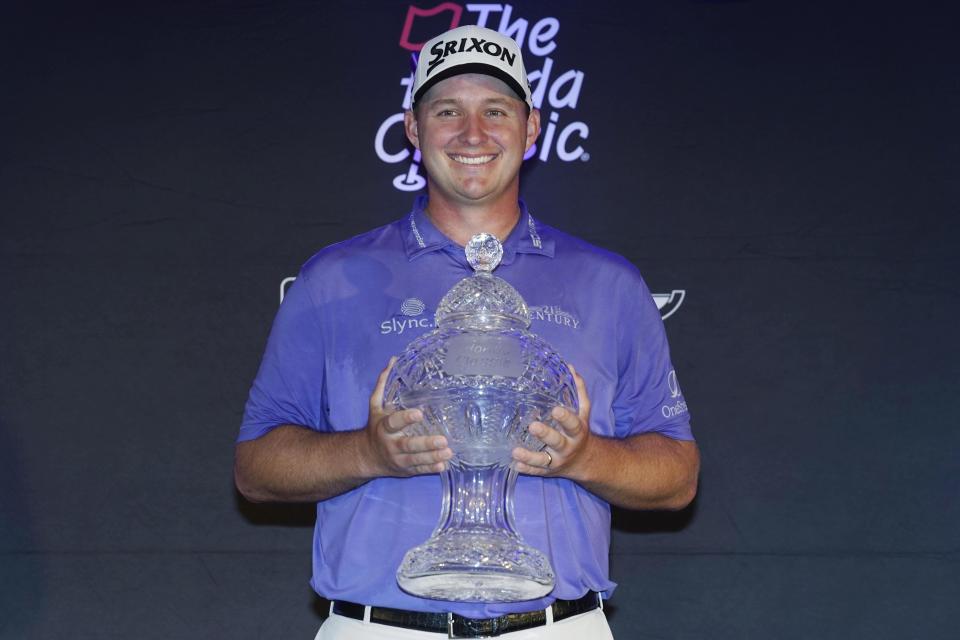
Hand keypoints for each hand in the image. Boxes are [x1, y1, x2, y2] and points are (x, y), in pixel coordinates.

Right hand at [364, 358, 452, 476]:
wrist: (366, 456)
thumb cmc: (376, 427)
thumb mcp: (375, 405)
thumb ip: (383, 384)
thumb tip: (393, 360)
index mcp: (384, 427)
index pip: (394, 422)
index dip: (405, 418)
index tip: (419, 413)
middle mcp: (391, 444)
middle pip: (408, 445)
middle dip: (425, 443)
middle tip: (443, 440)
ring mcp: (398, 459)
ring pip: (416, 460)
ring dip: (433, 457)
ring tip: (448, 452)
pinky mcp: (406, 470)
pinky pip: (419, 470)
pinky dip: (431, 469)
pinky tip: (444, 465)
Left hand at [511, 365, 591, 476]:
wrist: (584, 460)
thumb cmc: (578, 430)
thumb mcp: (583, 412)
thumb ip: (578, 391)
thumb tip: (570, 368)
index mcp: (576, 432)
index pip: (572, 424)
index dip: (565, 418)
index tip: (555, 410)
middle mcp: (567, 447)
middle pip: (557, 442)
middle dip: (545, 434)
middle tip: (533, 426)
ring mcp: (556, 460)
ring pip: (543, 460)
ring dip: (529, 456)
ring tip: (515, 451)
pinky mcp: (547, 471)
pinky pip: (536, 472)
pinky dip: (525, 469)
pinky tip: (514, 465)